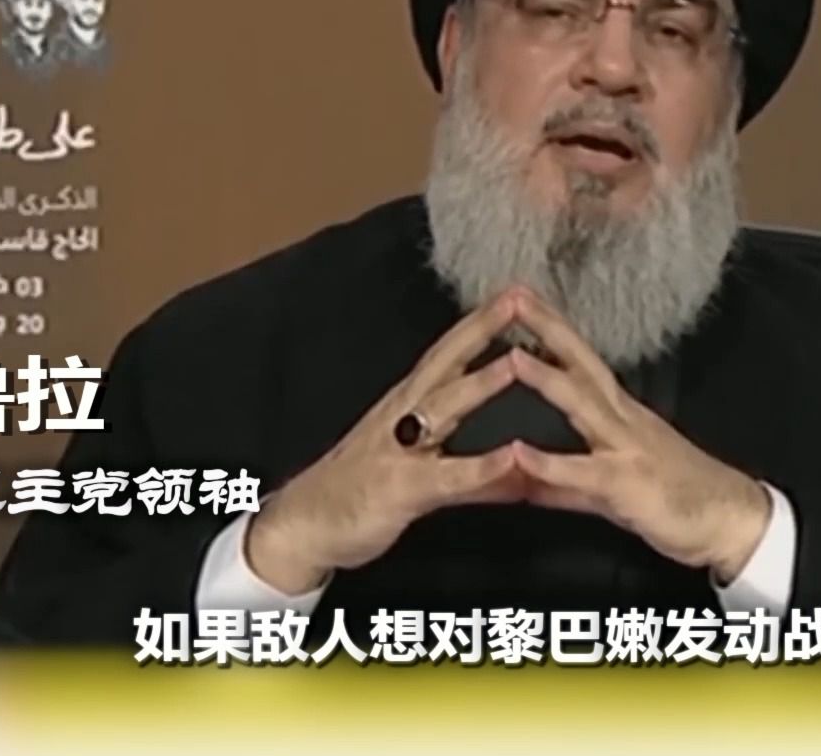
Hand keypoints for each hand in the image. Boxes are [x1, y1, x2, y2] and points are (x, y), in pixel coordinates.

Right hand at [245, 291, 526, 594]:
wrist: (301, 526)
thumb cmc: (357, 492)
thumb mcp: (421, 475)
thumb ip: (474, 472)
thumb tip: (517, 465)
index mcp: (407, 405)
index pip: (447, 354)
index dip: (478, 324)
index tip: (512, 294)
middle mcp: (403, 416)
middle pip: (446, 362)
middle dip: (482, 329)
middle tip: (519, 299)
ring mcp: (399, 449)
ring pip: (444, 407)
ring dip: (480, 383)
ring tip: (517, 361)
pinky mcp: (401, 488)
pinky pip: (446, 476)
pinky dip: (480, 466)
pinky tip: (510, 456)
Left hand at [503, 289, 772, 584]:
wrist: (731, 521)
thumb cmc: (678, 497)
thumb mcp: (609, 485)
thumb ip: (560, 480)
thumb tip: (520, 475)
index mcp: (619, 413)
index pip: (582, 360)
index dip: (553, 329)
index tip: (524, 297)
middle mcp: (622, 419)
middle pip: (582, 364)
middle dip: (548, 329)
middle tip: (514, 296)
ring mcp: (626, 447)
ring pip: (583, 404)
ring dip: (547, 378)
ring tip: (512, 356)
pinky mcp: (625, 483)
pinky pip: (582, 471)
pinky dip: (549, 462)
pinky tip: (519, 451)